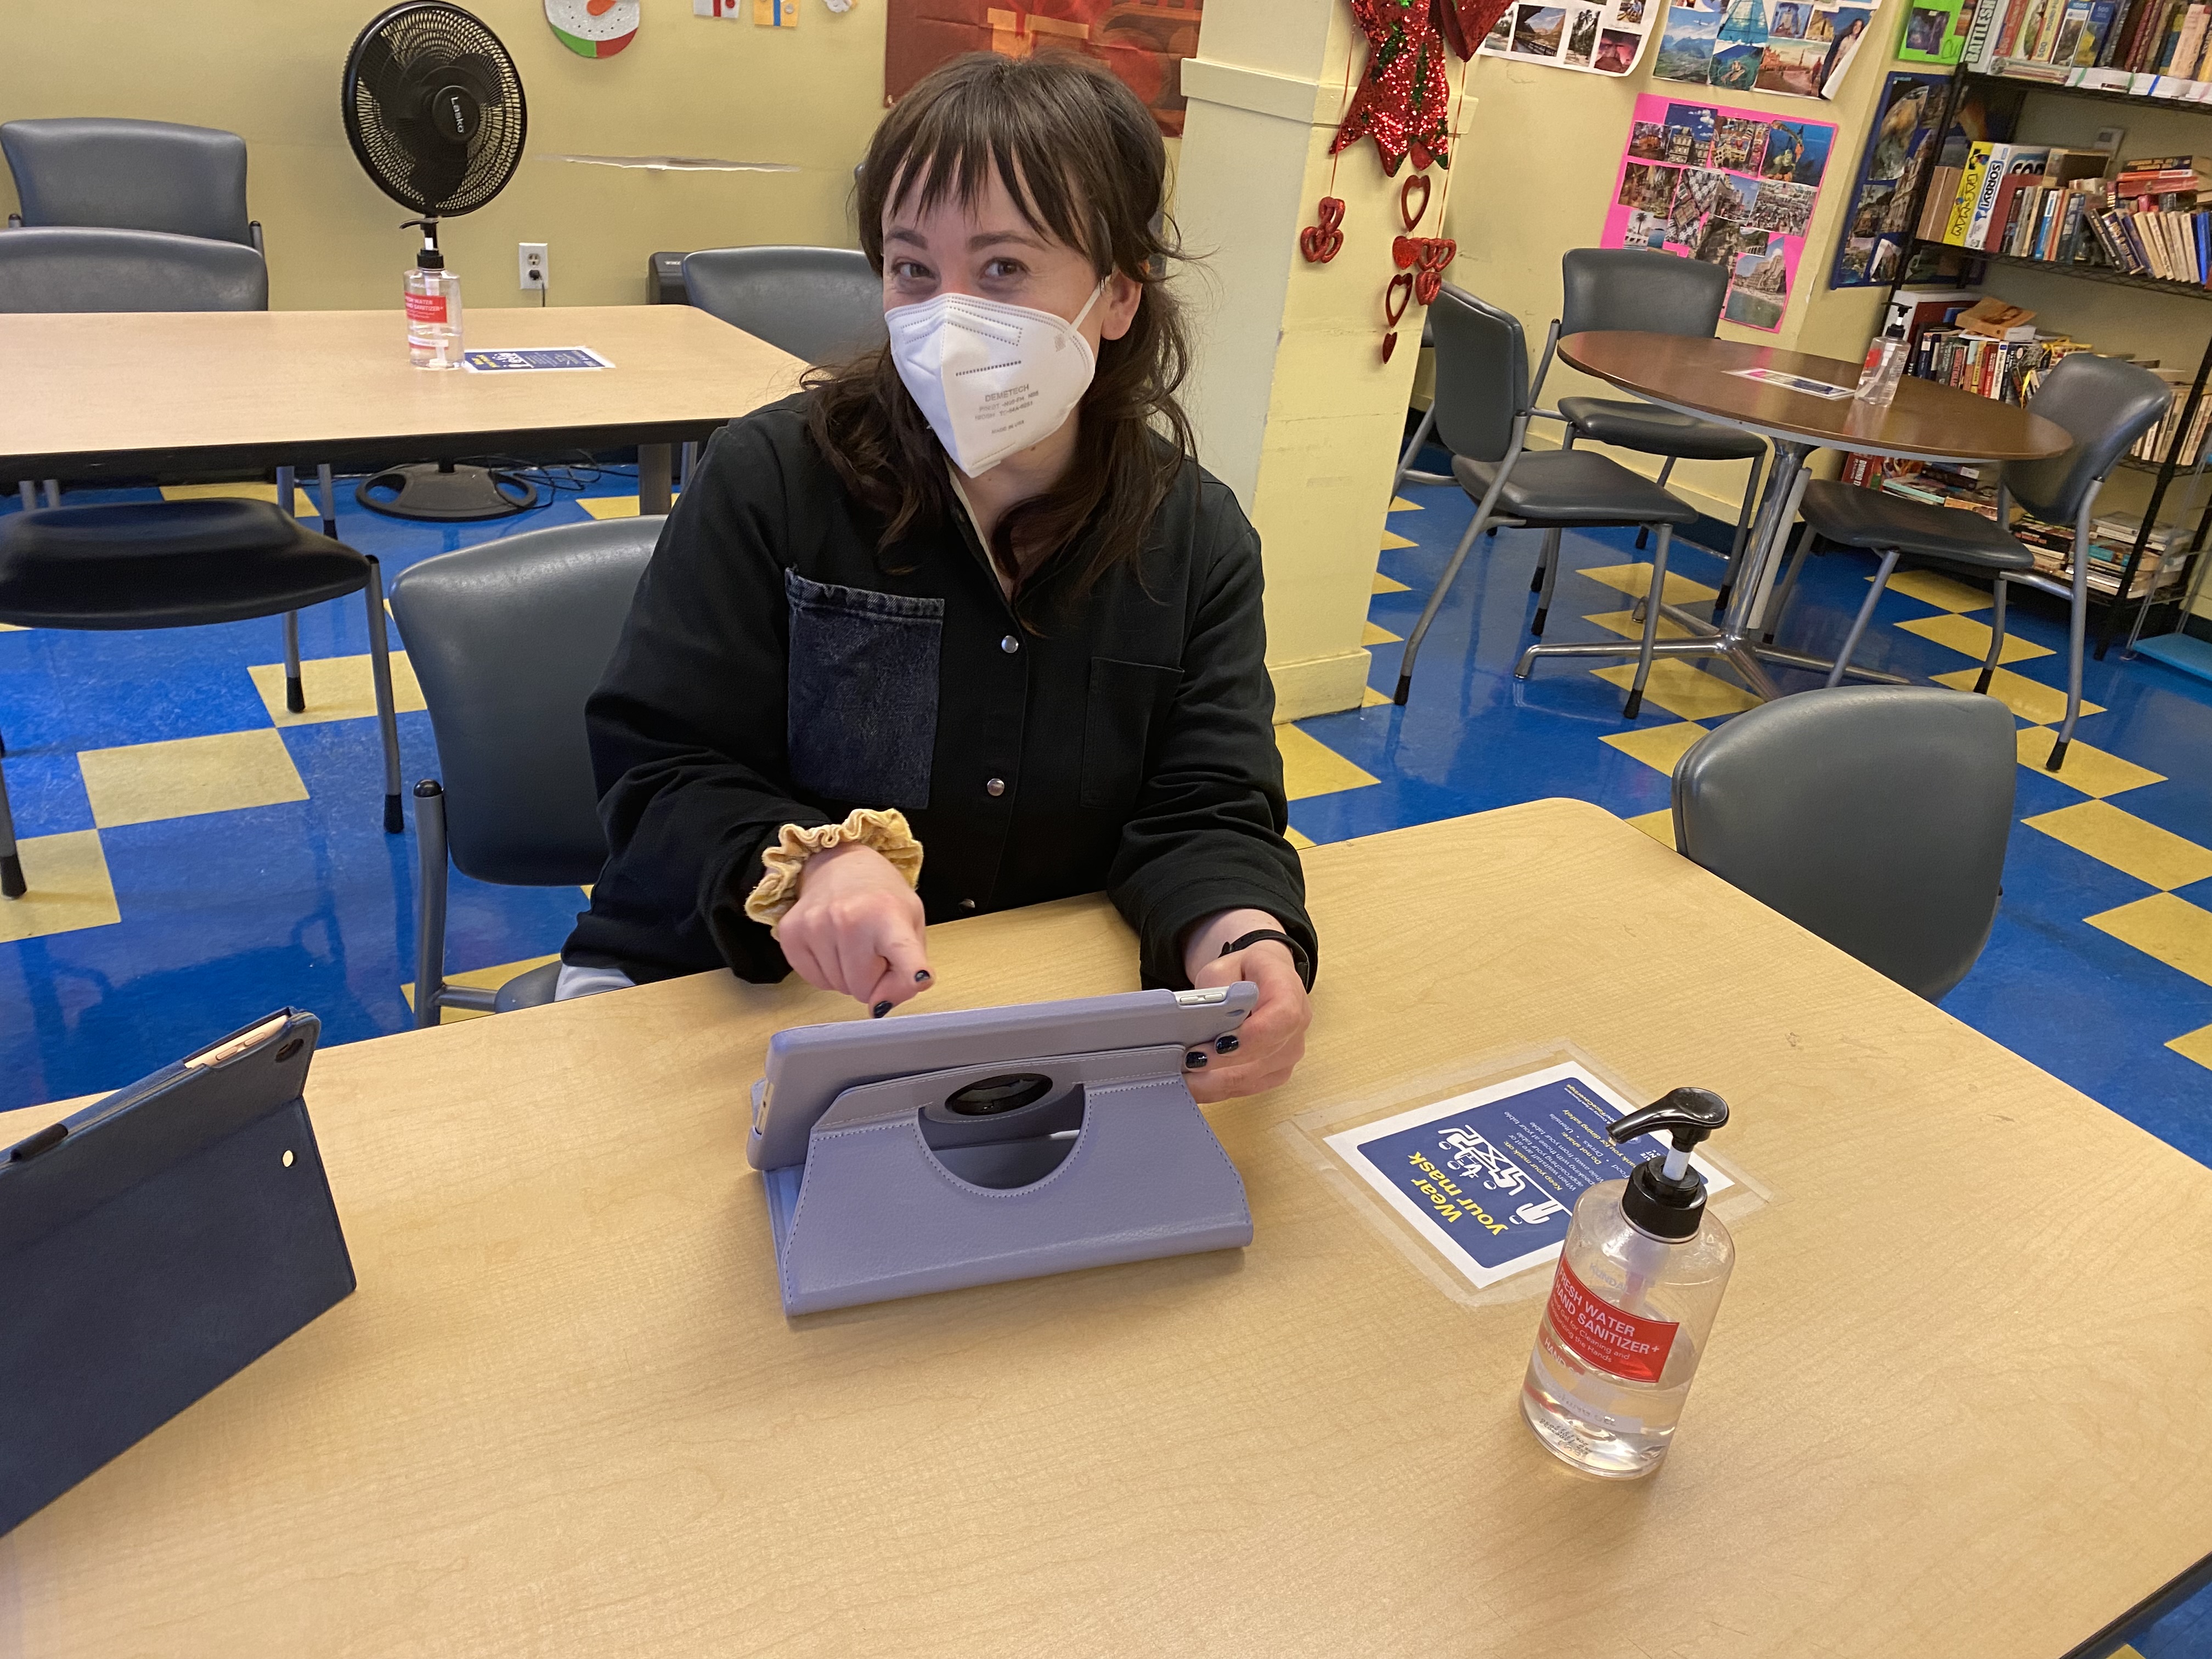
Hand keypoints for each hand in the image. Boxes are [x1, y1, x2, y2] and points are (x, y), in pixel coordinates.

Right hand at [774, 843, 932, 1016]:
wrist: (840, 865)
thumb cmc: (881, 898)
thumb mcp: (911, 924)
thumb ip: (909, 970)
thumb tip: (879, 1007)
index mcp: (889, 915)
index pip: (904, 954)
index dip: (911, 975)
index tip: (918, 979)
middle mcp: (849, 918)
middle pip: (864, 989)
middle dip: (872, 978)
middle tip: (873, 948)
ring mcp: (815, 925)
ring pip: (838, 987)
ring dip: (848, 974)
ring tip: (853, 942)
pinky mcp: (790, 933)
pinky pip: (815, 981)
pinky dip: (826, 972)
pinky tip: (832, 945)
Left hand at [1180, 909, 1309, 1102]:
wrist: (1263, 979)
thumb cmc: (1245, 973)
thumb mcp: (1225, 967)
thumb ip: (1217, 991)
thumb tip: (1203, 1018)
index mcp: (1289, 992)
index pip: (1281, 1020)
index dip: (1251, 1037)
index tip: (1218, 1044)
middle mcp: (1296, 1028)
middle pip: (1264, 1058)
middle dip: (1221, 1067)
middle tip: (1186, 1064)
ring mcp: (1288, 1055)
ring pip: (1252, 1079)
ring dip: (1213, 1082)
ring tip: (1181, 1077)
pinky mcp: (1275, 1073)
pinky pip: (1245, 1089)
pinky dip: (1216, 1089)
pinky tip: (1192, 1084)